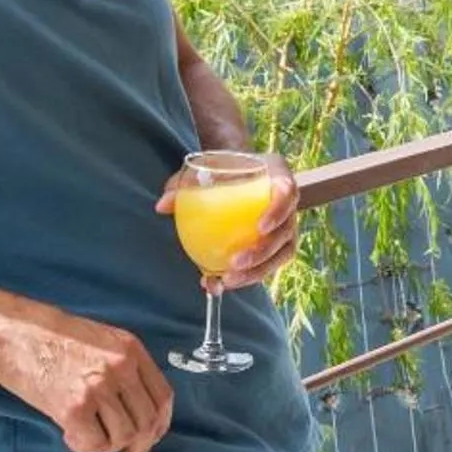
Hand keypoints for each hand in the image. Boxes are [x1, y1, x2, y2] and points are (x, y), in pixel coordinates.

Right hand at [0, 299, 173, 451]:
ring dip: (109, 445)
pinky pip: (95, 443)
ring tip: (88, 434)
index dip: (160, 424)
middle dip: (139, 445)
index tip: (150, 436)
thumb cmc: (52, 337)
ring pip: (125, 436)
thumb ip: (125, 367)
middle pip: (148, 421)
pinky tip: (69, 434)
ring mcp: (99, 387)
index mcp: (131, 349)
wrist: (12, 334)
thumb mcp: (102, 340)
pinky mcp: (74, 406)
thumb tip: (139, 409)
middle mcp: (121, 367)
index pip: (164, 397)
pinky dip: (85, 446)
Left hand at [155, 153, 302, 291]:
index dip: (278, 211)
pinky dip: (247, 276)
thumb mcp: (201, 170)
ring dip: (257, 271)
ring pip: (282, 253)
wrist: (235, 173)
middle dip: (264, 252)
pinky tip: (221, 283)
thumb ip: (183, 186)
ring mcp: (287, 223)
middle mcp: (289, 201)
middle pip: (286, 230)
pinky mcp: (279, 243)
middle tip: (235, 263)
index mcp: (277, 174)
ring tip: (227, 281)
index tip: (259, 227)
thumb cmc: (220, 168)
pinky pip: (269, 264)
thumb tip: (162, 206)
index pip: (288, 191)